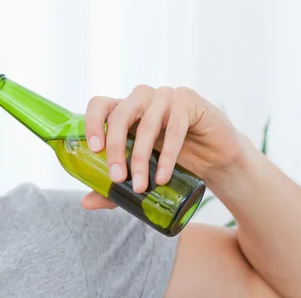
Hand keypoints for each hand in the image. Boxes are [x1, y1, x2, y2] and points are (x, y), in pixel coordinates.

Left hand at [80, 85, 247, 209]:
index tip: (95, 150)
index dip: (92, 123)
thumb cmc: (172, 162)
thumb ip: (113, 188)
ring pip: (147, 123)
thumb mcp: (140, 175)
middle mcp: (141, 98)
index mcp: (124, 109)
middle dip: (116, 148)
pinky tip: (163, 177)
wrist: (214, 162)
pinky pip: (176, 127)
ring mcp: (165, 96)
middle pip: (119, 114)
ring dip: (141, 157)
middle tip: (118, 178)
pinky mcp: (189, 101)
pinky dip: (168, 155)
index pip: (100, 104)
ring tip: (142, 187)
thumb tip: (86, 202)